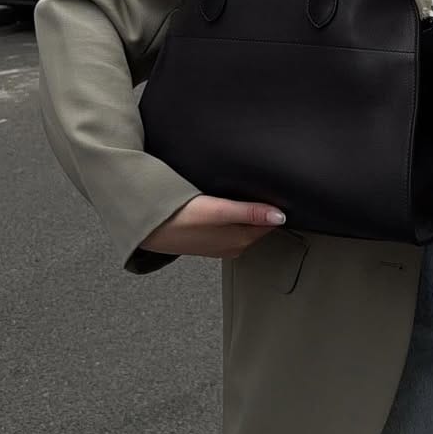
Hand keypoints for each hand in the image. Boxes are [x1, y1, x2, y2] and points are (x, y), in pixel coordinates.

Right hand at [139, 195, 286, 259]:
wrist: (148, 227)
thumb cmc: (180, 218)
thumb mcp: (218, 211)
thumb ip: (250, 212)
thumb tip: (280, 216)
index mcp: (241, 240)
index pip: (271, 224)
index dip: (277, 207)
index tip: (283, 192)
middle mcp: (234, 245)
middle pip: (260, 225)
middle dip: (266, 209)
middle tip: (270, 188)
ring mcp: (221, 243)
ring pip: (246, 226)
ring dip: (250, 212)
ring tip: (251, 193)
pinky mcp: (208, 239)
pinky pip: (231, 227)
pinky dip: (235, 216)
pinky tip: (229, 204)